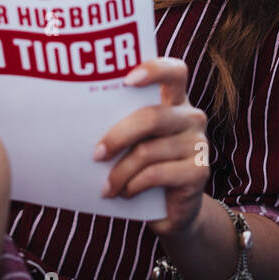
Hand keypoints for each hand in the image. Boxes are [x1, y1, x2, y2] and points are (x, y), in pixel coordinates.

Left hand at [95, 57, 209, 237]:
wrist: (171, 210)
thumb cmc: (143, 167)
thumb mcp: (133, 142)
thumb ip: (120, 124)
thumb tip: (79, 123)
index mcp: (175, 101)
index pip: (174, 71)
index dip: (154, 70)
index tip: (127, 80)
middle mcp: (191, 117)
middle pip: (152, 116)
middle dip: (118, 136)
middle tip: (96, 154)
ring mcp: (198, 143)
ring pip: (148, 151)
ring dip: (120, 172)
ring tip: (106, 187)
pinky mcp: (199, 171)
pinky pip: (157, 174)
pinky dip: (134, 185)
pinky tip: (125, 193)